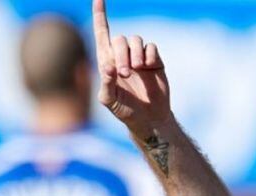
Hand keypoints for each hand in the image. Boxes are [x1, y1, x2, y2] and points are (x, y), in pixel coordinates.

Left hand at [92, 0, 171, 136]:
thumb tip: (108, 65)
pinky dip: (149, 55)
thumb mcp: (109, 101)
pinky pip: (151, 47)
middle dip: (121, 54)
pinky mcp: (155, 60)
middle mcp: (122, 57)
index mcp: (107, 63)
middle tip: (125, 73)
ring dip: (134, 54)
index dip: (100, 16)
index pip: (102, 35)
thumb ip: (106, 82)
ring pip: (136, 40)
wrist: (149, 119)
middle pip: (119, 39)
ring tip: (137, 71)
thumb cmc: (125, 112)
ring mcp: (139, 58)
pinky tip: (149, 68)